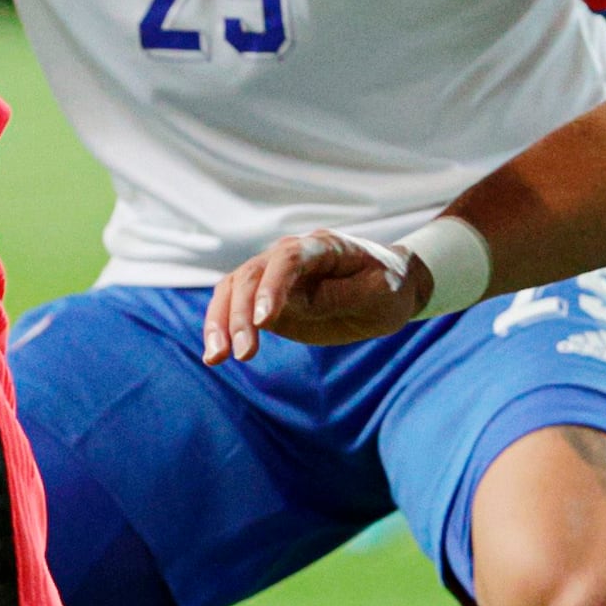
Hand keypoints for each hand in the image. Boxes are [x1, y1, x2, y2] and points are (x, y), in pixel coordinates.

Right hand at [205, 230, 429, 361]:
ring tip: (215, 358)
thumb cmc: (388, 287)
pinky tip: (214, 355)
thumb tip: (290, 306)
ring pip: (233, 288)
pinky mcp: (266, 298)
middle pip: (251, 274)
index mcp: (323, 246)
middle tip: (241, 355)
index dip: (272, 287)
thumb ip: (338, 296)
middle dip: (241, 314)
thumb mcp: (379, 293)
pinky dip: (222, 328)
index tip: (264, 322)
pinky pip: (235, 307)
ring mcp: (274, 276)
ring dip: (220, 321)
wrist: (390, 286)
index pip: (289, 259)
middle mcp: (291, 255)